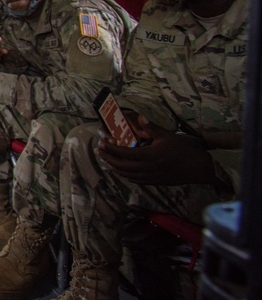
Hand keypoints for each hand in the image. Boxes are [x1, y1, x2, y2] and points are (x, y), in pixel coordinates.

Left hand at [97, 115, 219, 186]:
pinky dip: (125, 175)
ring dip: (115, 168)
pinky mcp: (155, 182)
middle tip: (99, 151)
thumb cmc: (185, 149)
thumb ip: (152, 128)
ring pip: (127, 175)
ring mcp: (151, 177)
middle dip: (108, 159)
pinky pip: (136, 180)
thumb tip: (140, 117)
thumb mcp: (168, 135)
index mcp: (150, 155)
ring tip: (107, 160)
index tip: (101, 144)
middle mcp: (148, 168)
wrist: (200, 168)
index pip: (124, 153)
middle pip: (122, 166)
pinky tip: (122, 170)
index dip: (111, 149)